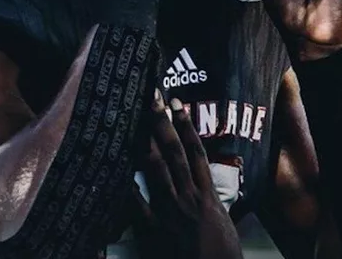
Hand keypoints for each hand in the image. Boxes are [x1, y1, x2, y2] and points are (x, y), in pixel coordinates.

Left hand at [130, 91, 242, 258]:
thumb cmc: (223, 254)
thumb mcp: (222, 223)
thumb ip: (210, 203)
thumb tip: (203, 189)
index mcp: (207, 195)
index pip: (196, 152)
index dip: (187, 126)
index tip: (178, 104)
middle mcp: (189, 197)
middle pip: (175, 153)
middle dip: (163, 124)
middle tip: (153, 98)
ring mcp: (170, 213)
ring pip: (158, 170)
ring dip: (147, 143)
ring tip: (138, 120)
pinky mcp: (155, 232)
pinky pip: (139, 207)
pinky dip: (130, 189)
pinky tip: (118, 170)